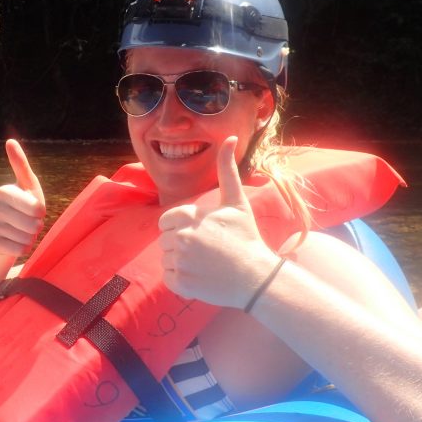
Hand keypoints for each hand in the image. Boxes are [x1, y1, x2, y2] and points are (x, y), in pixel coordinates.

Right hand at [0, 139, 46, 257]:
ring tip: (25, 231)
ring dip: (31, 237)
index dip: (40, 210)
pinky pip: (17, 249)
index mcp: (3, 191)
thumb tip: (9, 141)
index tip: (39, 210)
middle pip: (31, 224)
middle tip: (33, 222)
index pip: (32, 206)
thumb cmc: (26, 202)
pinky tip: (20, 242)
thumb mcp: (28, 184)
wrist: (11, 229)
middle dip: (37, 226)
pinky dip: (23, 248)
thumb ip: (20, 165)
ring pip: (25, 238)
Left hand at [158, 136, 280, 307]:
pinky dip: (181, 280)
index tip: (202, 234)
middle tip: (207, 250)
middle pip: (165, 240)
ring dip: (181, 262)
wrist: (256, 276)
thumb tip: (229, 138)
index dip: (181, 227)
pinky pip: (169, 278)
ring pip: (166, 259)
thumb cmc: (246, 236)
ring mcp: (180, 262)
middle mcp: (181, 237)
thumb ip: (226, 170)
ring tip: (205, 263)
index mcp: (188, 216)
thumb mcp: (236, 201)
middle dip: (181, 245)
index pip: (166, 221)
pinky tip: (201, 276)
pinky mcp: (181, 283)